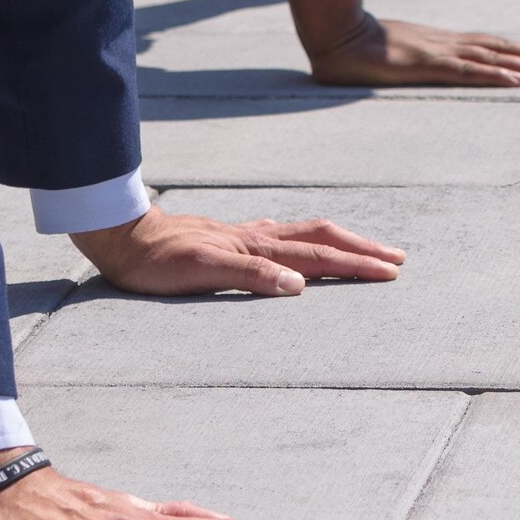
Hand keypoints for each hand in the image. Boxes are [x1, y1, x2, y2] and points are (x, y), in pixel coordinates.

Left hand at [73, 204, 404, 296]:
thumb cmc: (157, 262)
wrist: (124, 237)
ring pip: (305, 234)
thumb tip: (300, 284)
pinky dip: (310, 242)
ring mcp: (246, 235)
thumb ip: (252, 275)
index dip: (356, 264)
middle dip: (361, 249)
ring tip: (365, 251)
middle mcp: (257, 236)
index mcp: (257, 245)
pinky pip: (285, 237)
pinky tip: (306, 248)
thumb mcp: (201, 270)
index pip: (319, 254)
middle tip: (396, 260)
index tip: (390, 273)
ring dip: (340, 243)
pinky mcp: (232, 239)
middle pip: (322, 238)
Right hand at [308, 12, 519, 87]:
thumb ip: (422, 60)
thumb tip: (435, 68)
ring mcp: (439, 52)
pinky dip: (495, 74)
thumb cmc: (364, 45)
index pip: (495, 45)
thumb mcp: (402, 54)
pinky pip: (467, 70)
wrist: (337, 33)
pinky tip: (518, 80)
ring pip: (493, 58)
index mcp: (445, 41)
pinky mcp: (426, 65)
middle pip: (503, 48)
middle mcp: (449, 43)